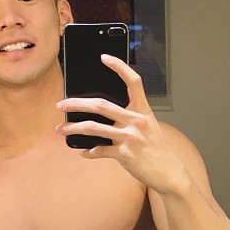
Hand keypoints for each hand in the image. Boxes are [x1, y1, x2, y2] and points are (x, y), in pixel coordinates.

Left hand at [55, 55, 188, 194]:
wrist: (168, 171)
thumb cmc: (156, 147)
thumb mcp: (148, 125)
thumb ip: (129, 116)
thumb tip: (101, 113)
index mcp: (142, 110)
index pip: (133, 81)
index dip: (119, 67)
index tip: (104, 57)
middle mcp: (136, 120)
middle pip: (101, 105)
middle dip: (76, 104)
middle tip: (61, 105)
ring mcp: (130, 137)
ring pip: (93, 128)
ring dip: (73, 128)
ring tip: (61, 130)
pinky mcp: (124, 155)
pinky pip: (99, 151)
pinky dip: (88, 152)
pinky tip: (82, 152)